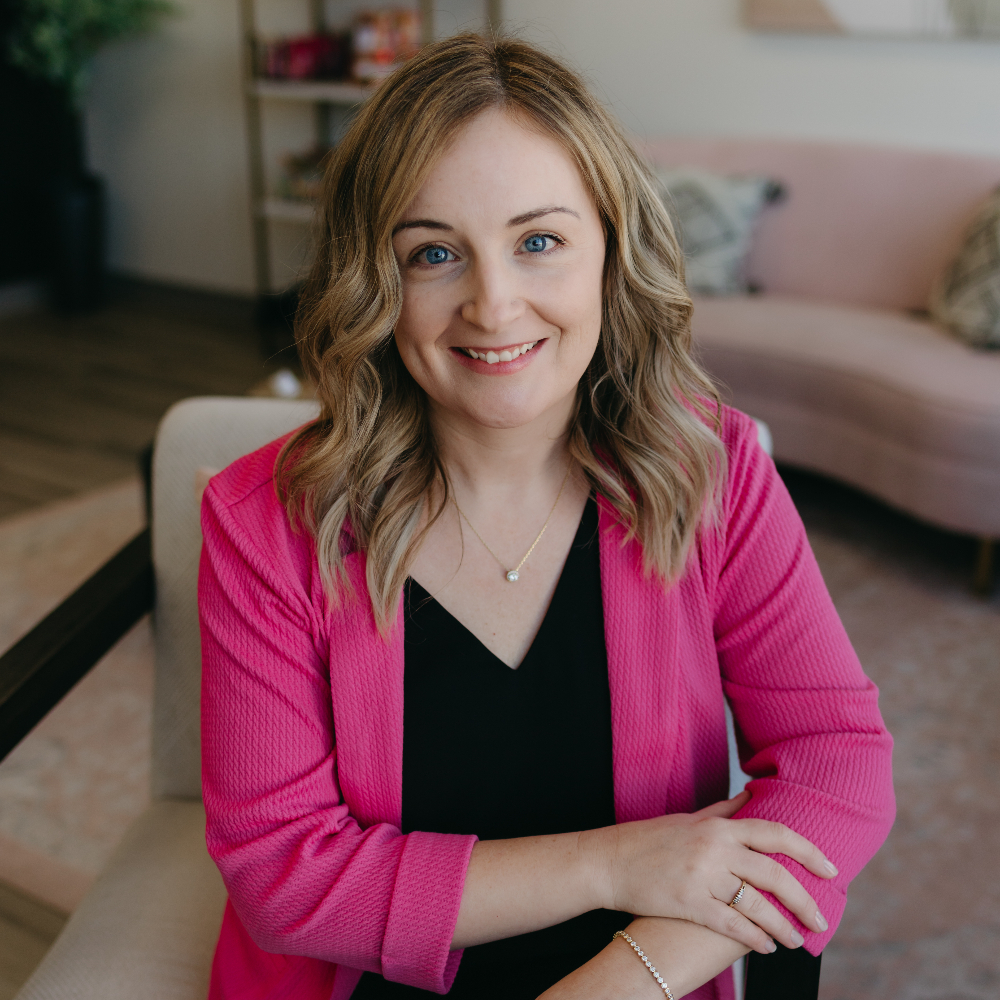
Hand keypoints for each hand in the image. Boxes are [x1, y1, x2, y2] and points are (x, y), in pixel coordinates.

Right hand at [583, 791, 836, 954]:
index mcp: (718, 827)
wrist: (608, 861)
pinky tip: (766, 946)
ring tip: (796, 939)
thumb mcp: (689, 819)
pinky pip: (731, 924)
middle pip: (773, 874)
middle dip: (803, 900)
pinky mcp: (688, 903)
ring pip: (756, 905)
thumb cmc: (648, 840)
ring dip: (782, 926)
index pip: (775, 834)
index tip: (830, 868)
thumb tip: (751, 795)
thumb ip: (723, 812)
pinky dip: (754, 937)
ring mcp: (702, 877)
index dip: (807, 851)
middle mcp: (714, 848)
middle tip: (820, 919)